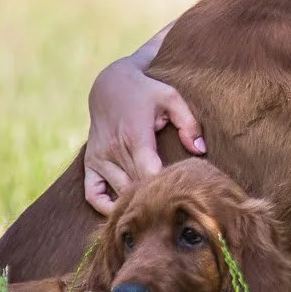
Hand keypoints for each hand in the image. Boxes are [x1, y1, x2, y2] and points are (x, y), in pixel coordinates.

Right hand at [83, 55, 203, 214]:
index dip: (165, 186)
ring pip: (118, 192)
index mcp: (135, 135)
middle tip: (175, 201)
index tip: (180, 189)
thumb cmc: (146, 92)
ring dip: (136, 201)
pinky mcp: (90, 162)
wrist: (110, 84)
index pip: (149, 173)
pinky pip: (92, 194)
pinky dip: (105, 206)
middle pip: (137, 187)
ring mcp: (99, 157)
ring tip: (156, 205)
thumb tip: (200, 150)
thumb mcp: (171, 97)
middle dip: (156, 197)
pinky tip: (124, 207)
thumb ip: (189, 123)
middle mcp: (114, 149)